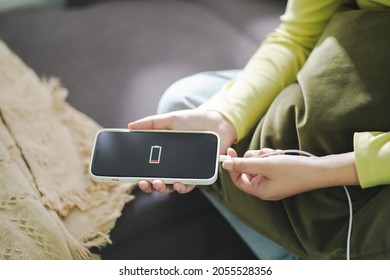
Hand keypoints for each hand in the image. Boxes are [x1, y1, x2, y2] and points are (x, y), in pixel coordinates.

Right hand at [128, 109, 236, 193]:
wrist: (217, 121)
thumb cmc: (194, 121)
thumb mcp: (171, 119)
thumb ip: (151, 123)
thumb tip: (130, 126)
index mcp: (165, 155)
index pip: (150, 169)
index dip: (142, 175)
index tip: (134, 177)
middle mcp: (175, 166)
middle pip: (159, 181)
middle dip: (150, 186)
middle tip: (145, 182)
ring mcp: (187, 171)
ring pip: (173, 186)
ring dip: (164, 188)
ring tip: (159, 183)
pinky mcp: (200, 174)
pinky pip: (191, 184)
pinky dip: (183, 187)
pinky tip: (178, 184)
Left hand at [222, 148, 358, 200]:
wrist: (319, 170)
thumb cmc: (294, 170)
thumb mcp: (265, 165)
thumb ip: (243, 164)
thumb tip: (225, 164)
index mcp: (259, 190)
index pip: (237, 179)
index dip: (232, 165)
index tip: (230, 151)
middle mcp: (265, 188)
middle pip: (248, 170)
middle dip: (254, 158)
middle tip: (264, 154)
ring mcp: (272, 182)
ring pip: (258, 164)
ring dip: (264, 156)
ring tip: (276, 154)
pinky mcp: (279, 176)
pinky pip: (268, 164)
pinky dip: (272, 158)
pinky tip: (281, 155)